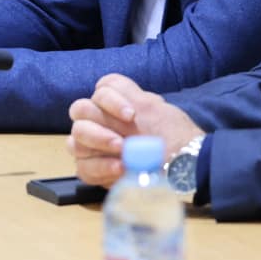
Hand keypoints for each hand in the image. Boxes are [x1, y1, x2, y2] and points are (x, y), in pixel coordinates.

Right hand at [66, 74, 201, 187]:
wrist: (185, 164)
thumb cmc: (172, 134)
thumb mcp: (157, 110)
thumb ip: (132, 97)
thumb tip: (109, 91)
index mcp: (115, 102)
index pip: (100, 89)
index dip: (110, 100)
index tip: (131, 115)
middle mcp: (99, 120)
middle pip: (79, 111)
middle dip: (100, 125)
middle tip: (120, 141)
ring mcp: (93, 145)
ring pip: (76, 139)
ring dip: (98, 144)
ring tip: (122, 153)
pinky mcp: (93, 170)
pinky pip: (83, 167)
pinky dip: (100, 167)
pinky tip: (119, 169)